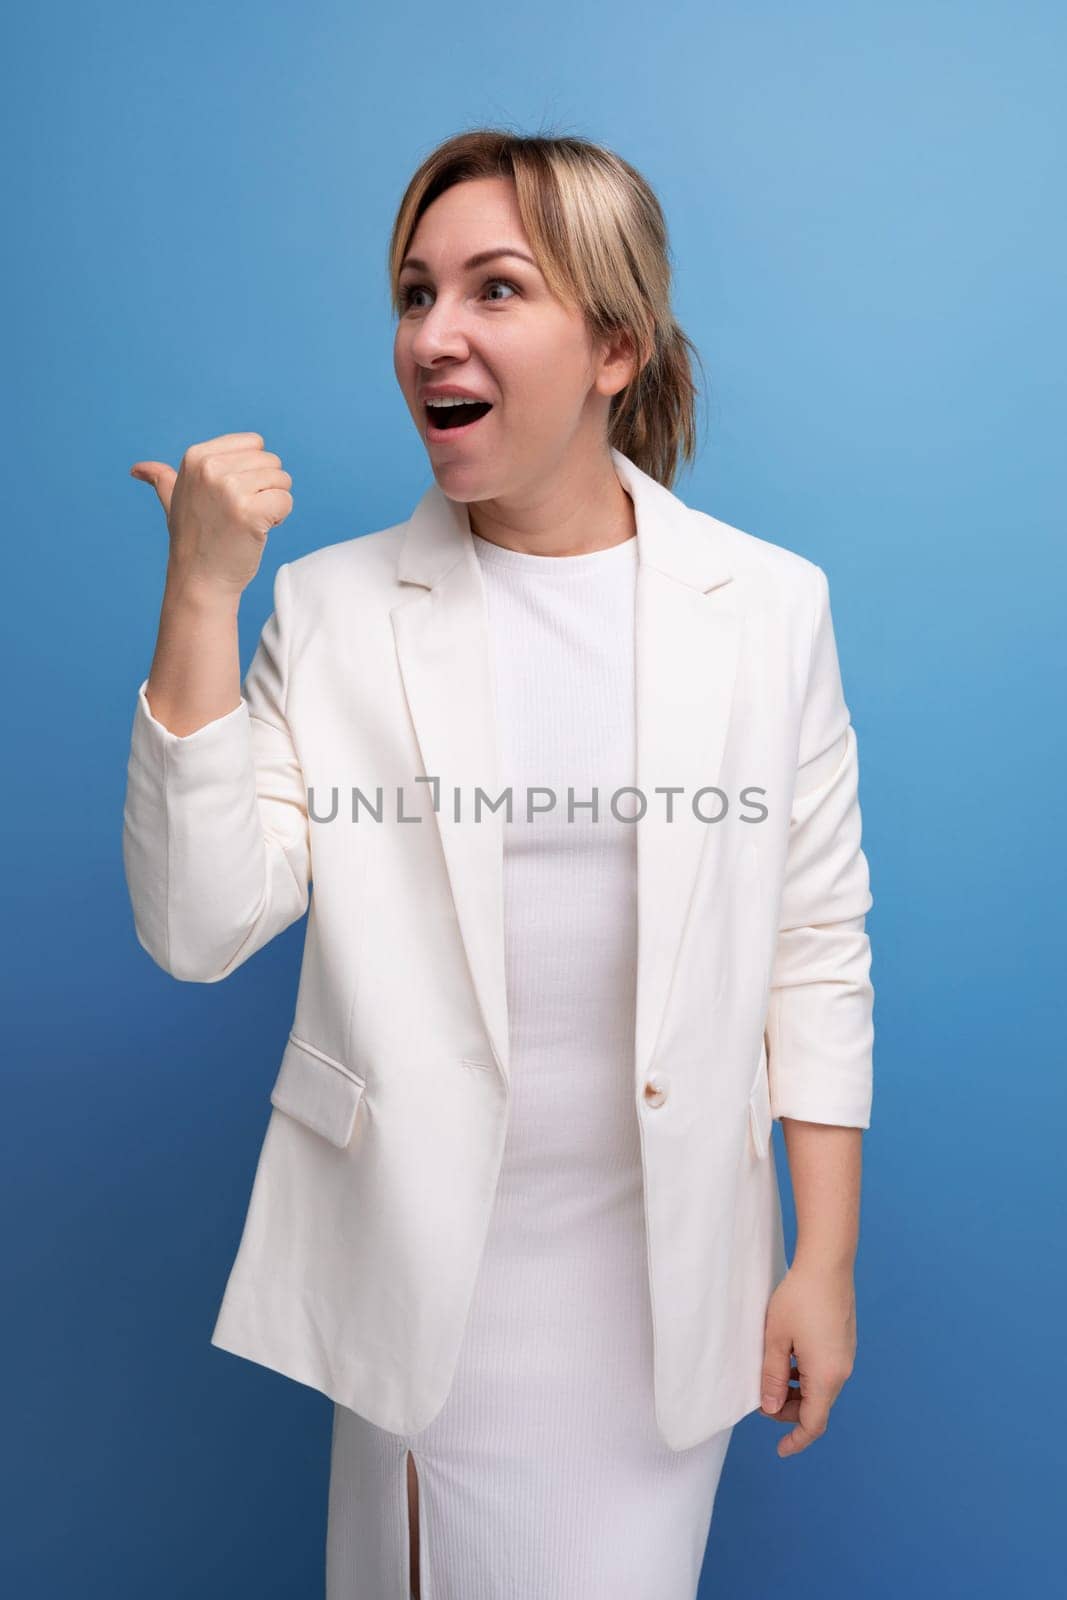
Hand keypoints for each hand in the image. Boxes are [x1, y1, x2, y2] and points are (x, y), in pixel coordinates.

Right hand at [129, 431, 292, 595]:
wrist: (200, 579)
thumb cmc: (193, 540)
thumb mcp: (172, 501)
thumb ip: (162, 479)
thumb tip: (137, 469)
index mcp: (196, 456)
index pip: (255, 443)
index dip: (253, 471)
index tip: (232, 496)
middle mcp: (211, 467)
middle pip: (271, 461)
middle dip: (265, 488)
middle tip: (240, 514)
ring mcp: (229, 489)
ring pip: (282, 480)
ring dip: (273, 504)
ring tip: (247, 522)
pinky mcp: (249, 511)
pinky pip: (286, 501)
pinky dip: (280, 518)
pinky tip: (257, 531)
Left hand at [758, 1260, 856, 1456]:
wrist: (827, 1263)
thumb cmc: (799, 1298)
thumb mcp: (775, 1339)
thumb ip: (772, 1376)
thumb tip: (770, 1408)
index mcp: (825, 1376)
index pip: (813, 1424)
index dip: (796, 1440)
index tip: (780, 1450)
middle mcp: (841, 1370)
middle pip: (817, 1407)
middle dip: (790, 1411)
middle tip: (763, 1399)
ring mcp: (845, 1356)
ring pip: (821, 1388)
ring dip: (798, 1392)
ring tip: (773, 1375)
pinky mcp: (844, 1342)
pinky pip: (826, 1371)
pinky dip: (807, 1375)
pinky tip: (789, 1357)